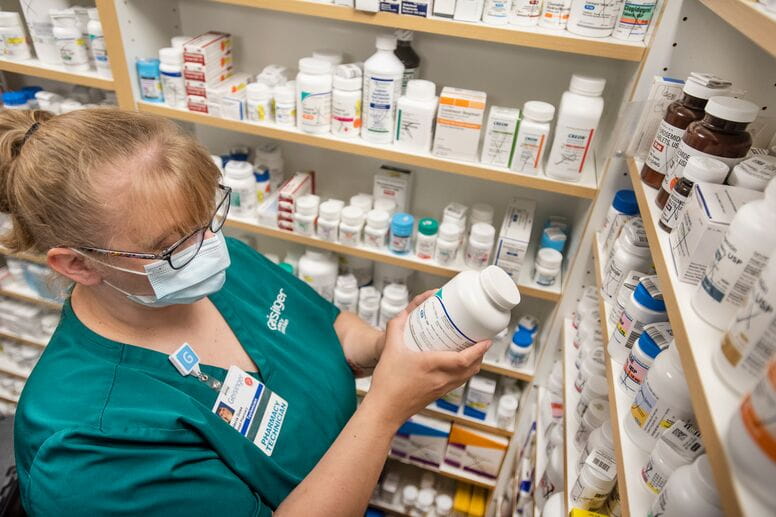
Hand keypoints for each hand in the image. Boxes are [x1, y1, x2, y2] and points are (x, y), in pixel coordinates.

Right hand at [363, 297, 490, 428]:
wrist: (385, 410)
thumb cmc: (388, 384)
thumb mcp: (390, 349)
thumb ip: (396, 327)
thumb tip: (404, 314)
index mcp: (433, 366)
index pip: (464, 359)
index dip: (479, 350)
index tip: (486, 340)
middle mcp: (442, 380)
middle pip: (472, 368)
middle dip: (481, 354)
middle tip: (481, 340)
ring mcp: (442, 389)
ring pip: (467, 376)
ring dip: (474, 363)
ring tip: (472, 350)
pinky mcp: (438, 395)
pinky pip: (459, 382)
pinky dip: (464, 372)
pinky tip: (455, 364)